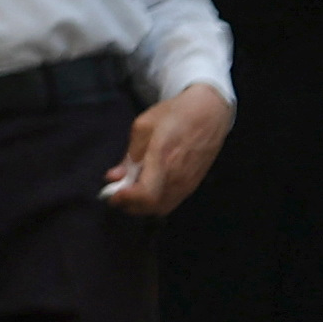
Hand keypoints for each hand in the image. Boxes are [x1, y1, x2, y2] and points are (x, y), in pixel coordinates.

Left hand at [102, 83, 231, 215]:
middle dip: (128, 204)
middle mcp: (177, 174)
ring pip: (160, 208)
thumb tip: (114, 177)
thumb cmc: (175, 115)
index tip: (113, 194)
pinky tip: (148, 188)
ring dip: (141, 206)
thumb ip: (128, 156)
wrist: (209, 112)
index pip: (145, 193)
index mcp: (162, 157)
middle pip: (150, 207)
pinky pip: (171, 203)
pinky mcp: (193, 185)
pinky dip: (155, 203)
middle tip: (117, 193)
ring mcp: (187, 182)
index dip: (126, 199)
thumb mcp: (143, 127)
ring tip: (130, 191)